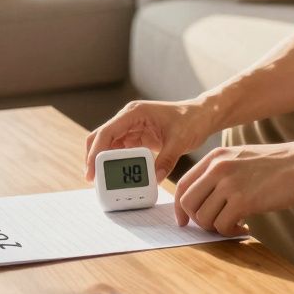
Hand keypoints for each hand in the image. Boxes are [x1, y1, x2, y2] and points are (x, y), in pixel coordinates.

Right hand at [85, 99, 216, 183]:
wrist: (202, 116)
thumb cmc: (191, 120)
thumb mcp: (179, 141)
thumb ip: (166, 161)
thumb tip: (154, 180)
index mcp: (134, 113)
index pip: (107, 132)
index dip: (96, 151)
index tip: (92, 170)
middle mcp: (129, 118)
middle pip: (102, 137)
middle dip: (94, 157)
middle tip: (92, 179)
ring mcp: (132, 128)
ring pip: (109, 145)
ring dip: (104, 161)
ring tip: (103, 181)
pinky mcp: (137, 137)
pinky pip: (121, 150)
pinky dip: (116, 162)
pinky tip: (117, 175)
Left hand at [174, 141, 293, 236]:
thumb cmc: (278, 164)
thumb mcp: (242, 157)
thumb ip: (221, 172)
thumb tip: (205, 198)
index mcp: (215, 157)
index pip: (183, 184)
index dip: (180, 207)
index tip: (184, 220)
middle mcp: (218, 168)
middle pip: (188, 203)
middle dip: (197, 220)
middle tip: (214, 225)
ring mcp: (229, 184)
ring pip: (203, 217)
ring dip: (216, 227)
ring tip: (234, 224)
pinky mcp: (243, 201)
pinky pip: (223, 226)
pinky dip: (231, 231)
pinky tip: (245, 226)